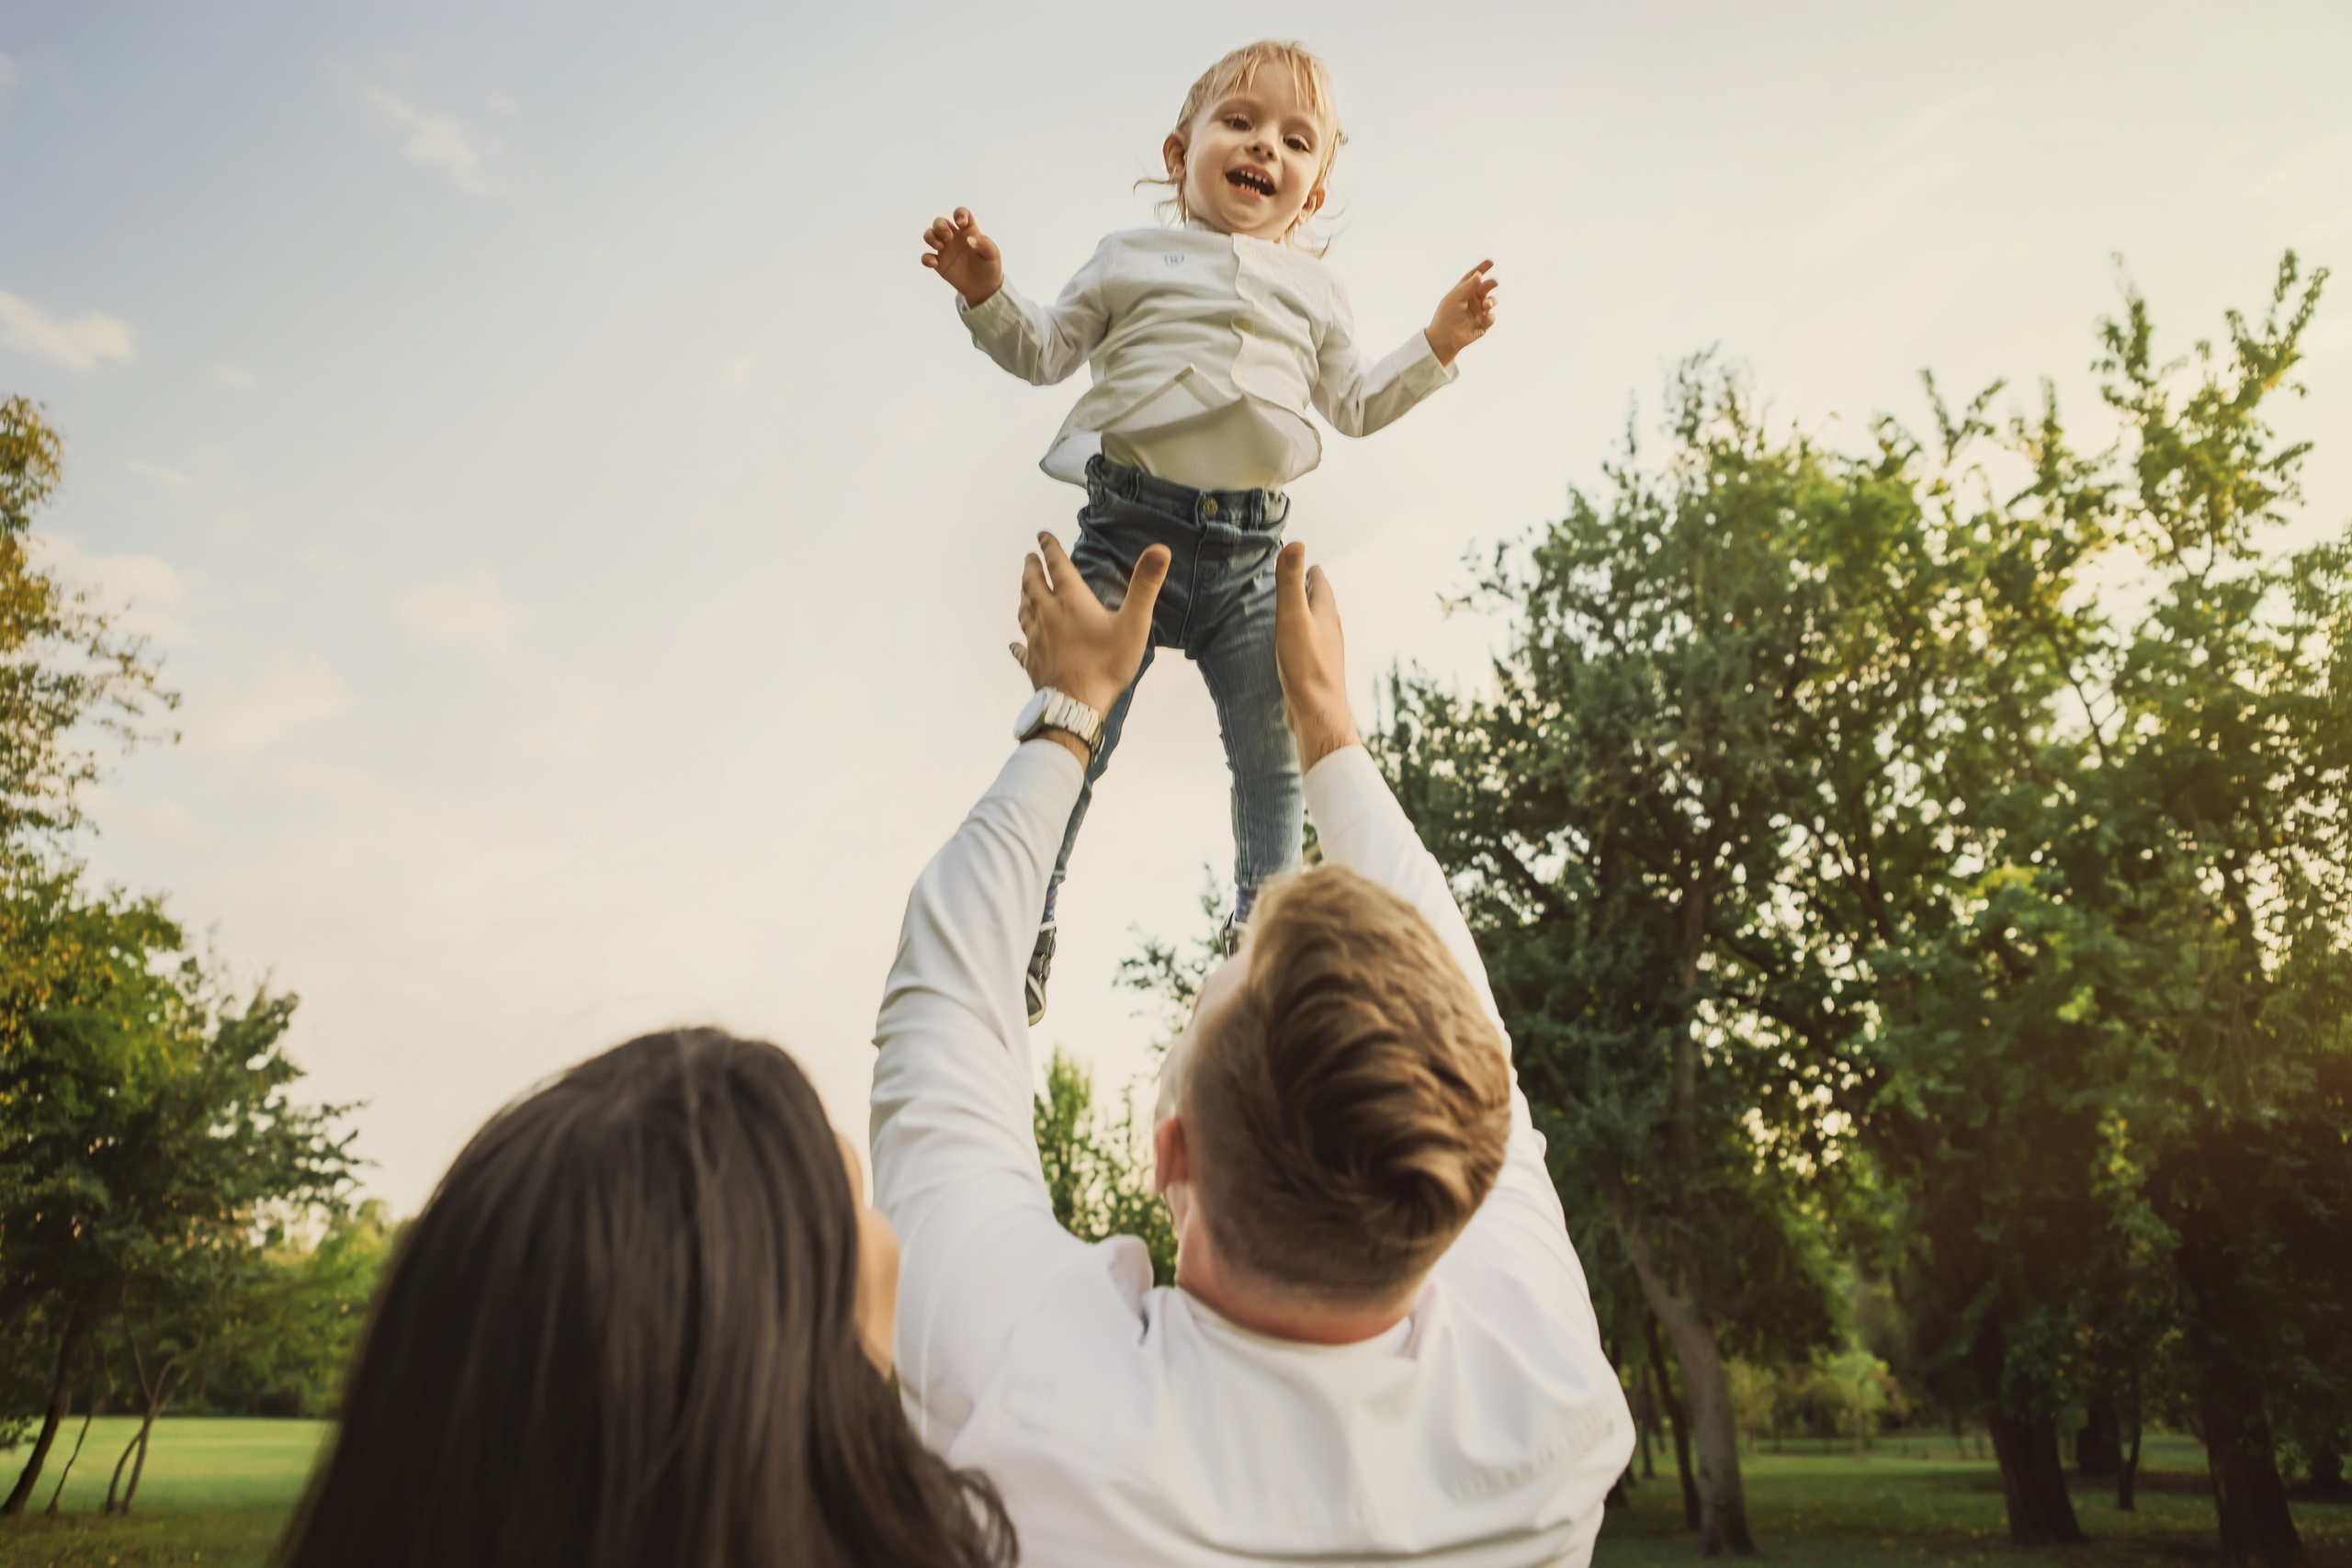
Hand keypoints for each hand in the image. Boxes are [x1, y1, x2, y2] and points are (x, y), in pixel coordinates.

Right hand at [921, 207, 1004, 309]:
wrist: (984, 287)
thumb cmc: (990, 267)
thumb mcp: (992, 255)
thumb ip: (984, 244)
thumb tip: (968, 239)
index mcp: (968, 231)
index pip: (961, 213)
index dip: (959, 213)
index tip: (961, 223)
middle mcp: (954, 237)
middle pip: (940, 222)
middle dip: (940, 226)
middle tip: (948, 237)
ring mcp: (945, 249)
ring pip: (929, 235)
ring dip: (930, 237)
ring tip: (940, 246)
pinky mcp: (939, 263)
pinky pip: (926, 257)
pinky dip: (926, 258)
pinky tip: (934, 263)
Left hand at [1013, 532, 1168, 733]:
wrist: (1077, 706)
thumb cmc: (1107, 665)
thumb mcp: (1133, 623)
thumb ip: (1145, 586)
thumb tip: (1159, 549)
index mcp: (1071, 603)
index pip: (1057, 567)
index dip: (1050, 548)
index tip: (1043, 535)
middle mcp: (1048, 616)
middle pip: (1033, 586)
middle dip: (1031, 568)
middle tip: (1030, 557)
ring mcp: (1037, 641)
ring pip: (1025, 612)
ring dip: (1024, 596)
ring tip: (1024, 589)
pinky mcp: (1033, 663)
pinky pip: (1022, 649)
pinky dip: (1018, 643)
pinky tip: (1015, 643)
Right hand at [1273, 542, 1360, 771]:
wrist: (1318, 713)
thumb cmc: (1305, 666)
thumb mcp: (1292, 618)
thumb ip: (1290, 583)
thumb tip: (1295, 543)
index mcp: (1325, 612)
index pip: (1319, 580)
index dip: (1306, 568)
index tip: (1293, 559)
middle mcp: (1330, 628)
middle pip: (1319, 600)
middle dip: (1305, 588)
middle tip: (1289, 579)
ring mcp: (1326, 649)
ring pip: (1316, 623)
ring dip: (1304, 612)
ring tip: (1287, 609)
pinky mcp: (1318, 668)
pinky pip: (1309, 644)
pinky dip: (1300, 635)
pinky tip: (1289, 645)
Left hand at [1424, 260, 1498, 367]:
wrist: (1445, 337)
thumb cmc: (1446, 316)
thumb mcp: (1456, 297)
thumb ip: (1468, 285)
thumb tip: (1479, 274)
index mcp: (1463, 292)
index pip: (1474, 277)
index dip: (1482, 269)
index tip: (1490, 262)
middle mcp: (1472, 300)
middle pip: (1486, 287)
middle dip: (1491, 284)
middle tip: (1493, 284)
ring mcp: (1478, 312)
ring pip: (1492, 301)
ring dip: (1492, 301)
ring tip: (1486, 305)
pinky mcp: (1483, 324)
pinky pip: (1491, 317)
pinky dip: (1487, 318)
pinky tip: (1479, 321)